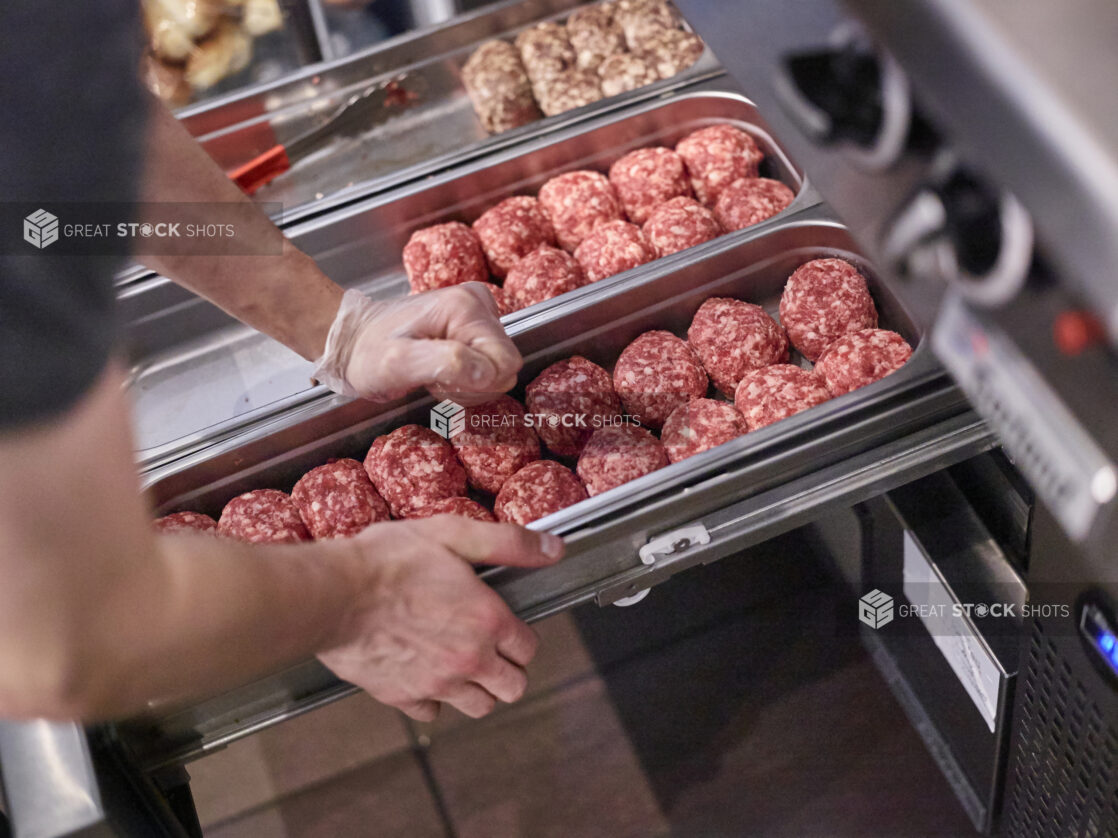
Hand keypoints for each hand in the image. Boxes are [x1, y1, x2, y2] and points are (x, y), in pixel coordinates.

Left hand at [313, 285, 521, 405]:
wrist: (353, 339)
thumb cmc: (368, 353)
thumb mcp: (399, 363)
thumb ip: (447, 364)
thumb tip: (489, 373)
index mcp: (466, 308)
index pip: (506, 362)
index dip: (479, 382)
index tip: (441, 378)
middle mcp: (479, 303)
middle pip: (504, 365)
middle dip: (472, 383)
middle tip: (433, 377)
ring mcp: (479, 312)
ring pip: (497, 368)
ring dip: (467, 382)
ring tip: (432, 372)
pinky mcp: (474, 324)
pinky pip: (488, 363)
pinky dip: (465, 376)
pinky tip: (438, 369)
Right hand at [317, 516, 563, 720]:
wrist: (332, 593)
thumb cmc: (388, 560)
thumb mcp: (454, 534)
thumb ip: (510, 543)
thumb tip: (553, 549)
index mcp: (487, 620)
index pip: (528, 648)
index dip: (520, 636)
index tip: (504, 625)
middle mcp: (469, 658)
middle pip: (513, 687)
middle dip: (508, 670)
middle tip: (490, 650)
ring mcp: (436, 683)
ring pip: (480, 707)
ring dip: (477, 689)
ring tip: (461, 664)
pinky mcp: (403, 696)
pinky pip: (432, 712)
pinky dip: (433, 699)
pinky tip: (423, 672)